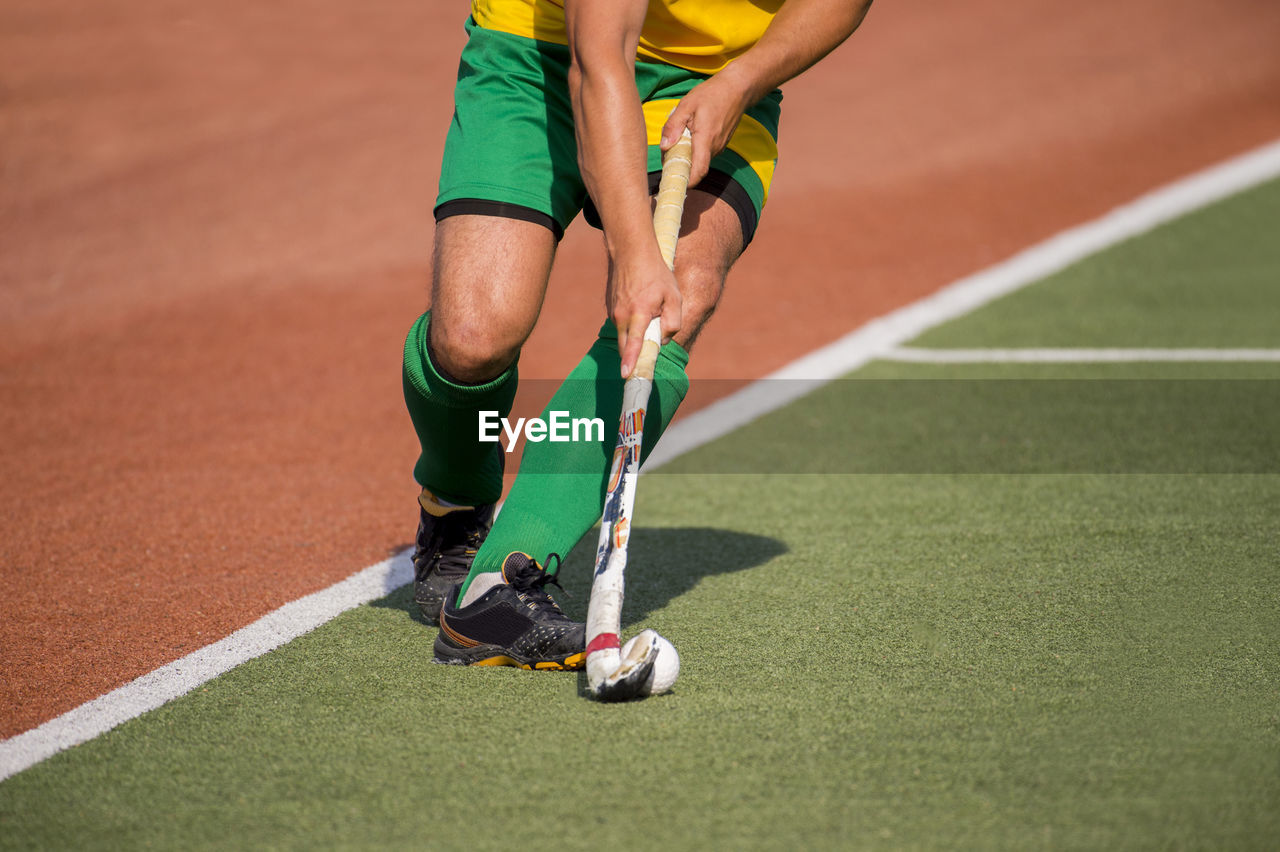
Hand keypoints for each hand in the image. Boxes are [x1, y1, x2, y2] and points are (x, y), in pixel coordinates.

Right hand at [608, 252, 681, 377]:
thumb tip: (664, 340)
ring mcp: (613, 312)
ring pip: (624, 336)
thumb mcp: (674, 296)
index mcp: (639, 313)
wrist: (631, 251)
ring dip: (635, 338)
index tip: (626, 375)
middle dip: (633, 358)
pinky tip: (640, 308)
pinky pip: (621, 325)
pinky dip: (630, 326)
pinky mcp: (610, 308)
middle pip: (625, 347)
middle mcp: (622, 315)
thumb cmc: (656, 274)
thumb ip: (673, 322)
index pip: (634, 344)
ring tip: (649, 316)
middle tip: (643, 362)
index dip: (630, 361)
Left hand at [659, 70, 753, 186]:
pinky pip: (704, 153)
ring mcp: (719, 147)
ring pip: (698, 160)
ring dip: (686, 155)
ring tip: (678, 137)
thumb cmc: (712, 94)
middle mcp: (714, 148)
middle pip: (694, 167)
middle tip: (666, 152)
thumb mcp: (687, 105)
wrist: (737, 89)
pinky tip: (689, 134)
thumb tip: (663, 147)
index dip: (686, 182)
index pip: (698, 172)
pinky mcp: (720, 144)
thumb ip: (673, 126)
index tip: (673, 182)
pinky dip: (694, 149)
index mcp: (705, 140)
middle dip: (679, 165)